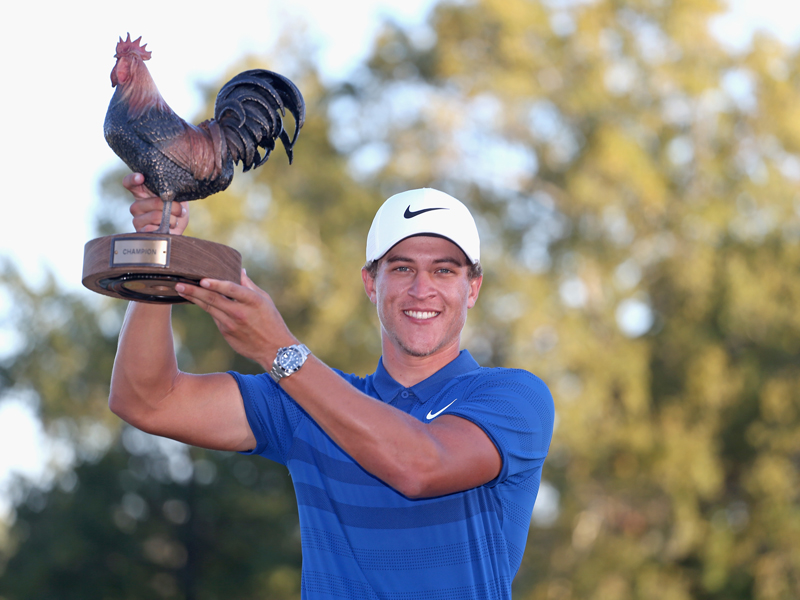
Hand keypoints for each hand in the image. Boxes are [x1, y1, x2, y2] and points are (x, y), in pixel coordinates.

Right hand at [123, 173, 188, 234]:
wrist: (178, 231)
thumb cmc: (176, 213)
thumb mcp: (177, 199)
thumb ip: (172, 192)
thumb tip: (172, 190)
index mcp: (143, 193)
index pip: (130, 183)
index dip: (133, 179)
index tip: (140, 177)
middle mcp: (137, 205)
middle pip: (154, 202)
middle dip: (173, 207)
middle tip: (180, 211)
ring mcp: (137, 219)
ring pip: (156, 216)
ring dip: (171, 219)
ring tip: (174, 221)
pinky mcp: (140, 232)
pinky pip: (152, 229)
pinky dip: (166, 229)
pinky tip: (167, 229)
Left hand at [175, 270, 297, 368]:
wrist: (275, 350)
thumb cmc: (272, 322)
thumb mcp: (265, 300)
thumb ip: (249, 285)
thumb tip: (239, 271)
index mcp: (252, 301)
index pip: (231, 290)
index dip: (216, 284)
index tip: (202, 280)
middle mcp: (240, 313)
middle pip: (213, 299)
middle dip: (194, 291)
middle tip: (179, 284)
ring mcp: (231, 324)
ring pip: (209, 308)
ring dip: (194, 298)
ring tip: (181, 290)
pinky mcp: (226, 333)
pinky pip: (214, 317)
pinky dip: (206, 308)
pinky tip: (196, 301)